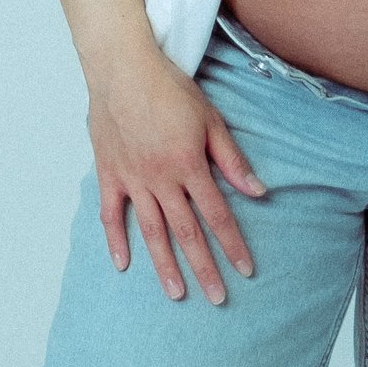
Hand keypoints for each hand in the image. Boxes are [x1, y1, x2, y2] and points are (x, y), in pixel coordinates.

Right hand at [85, 42, 267, 300]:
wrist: (122, 67)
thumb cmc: (169, 88)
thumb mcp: (211, 119)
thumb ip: (232, 159)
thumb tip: (258, 191)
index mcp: (189, 165)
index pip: (218, 215)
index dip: (233, 245)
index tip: (245, 270)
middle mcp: (161, 179)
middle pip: (187, 233)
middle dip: (205, 268)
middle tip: (217, 299)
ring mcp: (132, 179)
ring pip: (151, 231)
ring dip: (165, 265)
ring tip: (176, 294)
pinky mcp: (109, 174)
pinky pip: (112, 214)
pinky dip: (115, 240)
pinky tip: (124, 264)